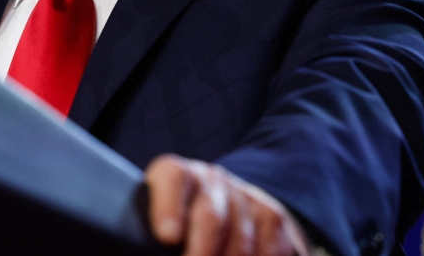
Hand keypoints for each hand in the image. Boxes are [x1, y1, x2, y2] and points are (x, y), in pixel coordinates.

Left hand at [144, 154, 310, 255]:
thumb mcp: (160, 222)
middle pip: (210, 215)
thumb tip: (151, 245)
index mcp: (175, 175)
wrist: (225, 206)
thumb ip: (160, 229)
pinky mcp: (272, 217)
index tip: (167, 237)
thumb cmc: (178, 224)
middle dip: (202, 251)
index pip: (172, 176)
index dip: (168, 207)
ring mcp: (243, 196)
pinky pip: (270, 249)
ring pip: (241, 239)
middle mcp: (211, 179)